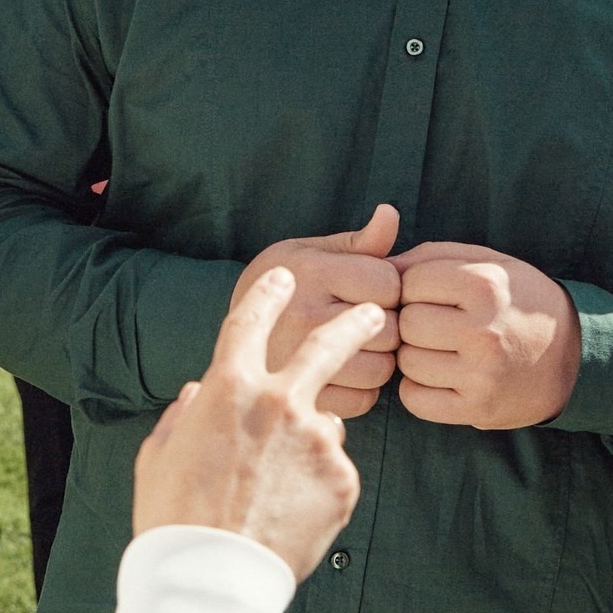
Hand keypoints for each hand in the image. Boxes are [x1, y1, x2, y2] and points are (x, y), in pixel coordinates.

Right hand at [135, 268, 376, 578]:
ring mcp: (317, 440)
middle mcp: (280, 401)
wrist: (211, 579)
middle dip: (356, 322)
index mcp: (229, 387)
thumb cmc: (174, 519)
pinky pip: (333, 472)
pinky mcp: (342, 480)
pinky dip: (316, 487)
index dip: (266, 293)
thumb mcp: (160, 457)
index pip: (250, 321)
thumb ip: (184, 417)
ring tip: (280, 489)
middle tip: (377, 313)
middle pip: (328, 345)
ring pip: (328, 424)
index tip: (282, 276)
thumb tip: (198, 394)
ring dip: (312, 443)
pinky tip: (289, 517)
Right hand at [231, 205, 400, 417]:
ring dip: (379, 360)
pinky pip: (363, 399)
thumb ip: (356, 241)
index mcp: (312, 273)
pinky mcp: (300, 398)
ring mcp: (299, 362)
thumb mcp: (309, 251)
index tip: (372, 290)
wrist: (221, 338)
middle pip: (389, 328)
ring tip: (358, 347)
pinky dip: (363, 390)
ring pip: (381, 368)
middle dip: (388, 325)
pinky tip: (346, 374)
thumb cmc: (283, 286)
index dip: (390, 286)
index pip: (388, 283)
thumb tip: (390, 213)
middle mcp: (304, 316)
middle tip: (367, 321)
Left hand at [392, 243, 581, 429]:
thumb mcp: (487, 263)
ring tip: (441, 348)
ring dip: (415, 355)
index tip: (431, 294)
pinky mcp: (477, 408)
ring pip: (407, 363)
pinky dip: (418, 388)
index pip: (409, 283)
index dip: (412, 287)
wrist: (571, 356)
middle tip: (435, 324)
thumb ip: (431, 257)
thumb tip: (378, 265)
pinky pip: (414, 399)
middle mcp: (484, 331)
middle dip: (412, 322)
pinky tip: (440, 375)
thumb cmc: (518, 301)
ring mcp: (481, 374)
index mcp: (486, 286)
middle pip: (406, 325)